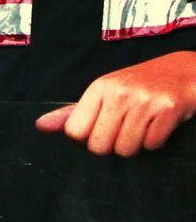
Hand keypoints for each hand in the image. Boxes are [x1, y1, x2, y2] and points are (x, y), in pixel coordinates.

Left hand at [35, 51, 195, 155]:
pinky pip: (152, 146)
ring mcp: (144, 101)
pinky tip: (157, 124)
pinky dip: (155, 142)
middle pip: (99, 146)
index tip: (99, 130)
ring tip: (141, 125)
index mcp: (99, 88)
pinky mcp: (167, 110)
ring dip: (135, 145)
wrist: (184, 71)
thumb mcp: (104, 92)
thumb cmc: (139, 85)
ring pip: (125, 150)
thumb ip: (73, 112)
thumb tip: (40, 126)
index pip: (75, 132)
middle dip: (111, 145)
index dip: (86, 140)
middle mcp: (119, 93)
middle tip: (123, 128)